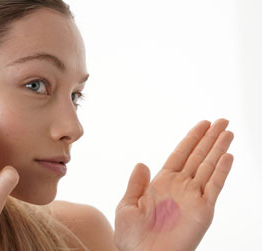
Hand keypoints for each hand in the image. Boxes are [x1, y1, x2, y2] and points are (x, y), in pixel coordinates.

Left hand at [114, 119, 233, 250]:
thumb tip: (142, 163)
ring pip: (209, 167)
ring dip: (219, 149)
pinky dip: (221, 172)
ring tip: (228, 132)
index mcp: (161, 183)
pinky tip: (227, 156)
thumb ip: (136, 184)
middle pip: (198, 157)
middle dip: (210, 138)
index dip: (192, 139)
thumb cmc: (131, 237)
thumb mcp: (127, 206)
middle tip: (222, 120)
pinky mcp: (203, 211)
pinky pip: (214, 187)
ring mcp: (192, 198)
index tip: (203, 124)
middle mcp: (180, 187)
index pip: (180, 154)